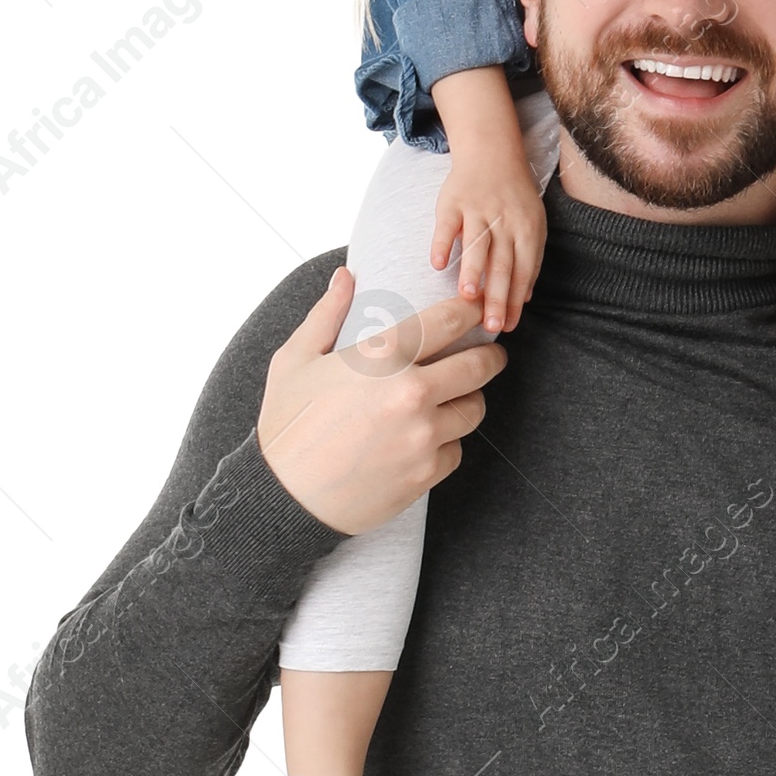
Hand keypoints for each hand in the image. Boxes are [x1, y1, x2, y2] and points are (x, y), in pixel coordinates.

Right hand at [255, 268, 504, 536]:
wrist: (284, 499)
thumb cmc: (286, 425)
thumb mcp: (295, 360)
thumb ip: (326, 314)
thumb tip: (345, 276)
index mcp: (381, 356)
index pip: (449, 320)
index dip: (472, 311)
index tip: (478, 311)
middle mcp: (411, 392)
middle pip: (479, 366)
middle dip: (491, 357)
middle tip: (491, 356)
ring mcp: (423, 435)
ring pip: (473, 410)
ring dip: (468, 401)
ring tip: (455, 398)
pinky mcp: (426, 472)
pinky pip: (456, 450)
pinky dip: (446, 443)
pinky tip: (426, 439)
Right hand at [431, 158, 547, 334]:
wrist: (492, 151)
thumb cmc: (513, 194)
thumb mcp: (531, 223)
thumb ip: (528, 259)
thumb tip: (525, 298)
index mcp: (526, 230)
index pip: (522, 271)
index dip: (514, 300)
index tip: (507, 326)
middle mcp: (504, 221)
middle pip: (501, 263)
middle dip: (496, 297)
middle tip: (489, 326)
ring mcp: (478, 209)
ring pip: (476, 244)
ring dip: (473, 270)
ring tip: (467, 298)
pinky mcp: (453, 201)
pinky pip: (447, 223)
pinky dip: (442, 242)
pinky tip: (438, 264)